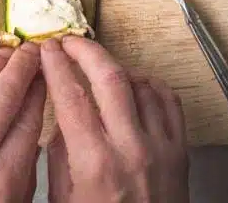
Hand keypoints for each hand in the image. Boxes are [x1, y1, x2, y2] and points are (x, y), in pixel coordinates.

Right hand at [41, 36, 188, 202]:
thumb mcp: (64, 202)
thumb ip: (59, 158)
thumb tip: (60, 118)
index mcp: (95, 164)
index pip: (72, 97)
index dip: (57, 67)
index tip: (47, 51)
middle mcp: (131, 149)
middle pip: (110, 78)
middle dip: (87, 51)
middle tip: (71, 41)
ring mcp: (161, 148)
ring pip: (141, 84)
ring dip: (118, 69)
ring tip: (98, 65)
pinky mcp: (181, 151)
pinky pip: (168, 101)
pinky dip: (150, 85)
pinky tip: (136, 84)